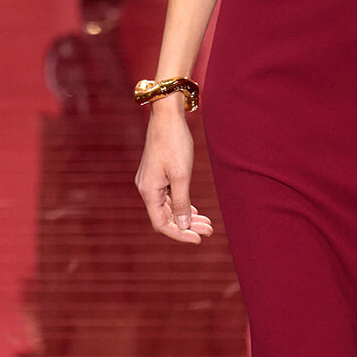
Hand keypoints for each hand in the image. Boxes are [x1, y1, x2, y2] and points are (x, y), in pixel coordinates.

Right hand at [135, 103, 212, 244]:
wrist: (167, 116)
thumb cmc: (174, 143)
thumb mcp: (181, 176)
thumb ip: (183, 202)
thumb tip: (183, 225)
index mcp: (149, 191)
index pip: (162, 223)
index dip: (180, 234)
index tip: (199, 239)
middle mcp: (147, 188)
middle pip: (166, 217)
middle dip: (188, 226)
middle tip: (210, 231)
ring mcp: (151, 181)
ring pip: (169, 207)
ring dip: (188, 216)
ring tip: (208, 223)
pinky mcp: (158, 174)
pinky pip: (169, 196)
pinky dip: (182, 204)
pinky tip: (195, 211)